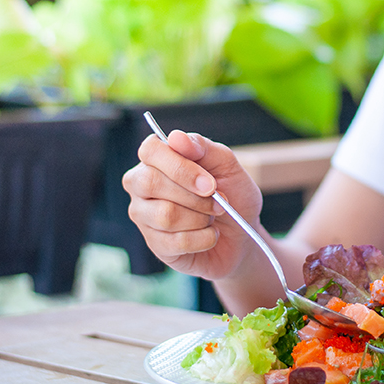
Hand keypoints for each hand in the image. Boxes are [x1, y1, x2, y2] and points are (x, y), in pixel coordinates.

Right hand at [122, 130, 262, 280]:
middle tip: (219, 202)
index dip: (180, 167)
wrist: (242, 234)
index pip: (150, 150)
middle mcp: (141, 185)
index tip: (209, 183)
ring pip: (164, 215)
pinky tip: (210, 235)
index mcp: (156, 159)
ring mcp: (144, 216)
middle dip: (194, 196)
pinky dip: (203, 239)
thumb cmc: (231, 194)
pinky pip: (176, 242)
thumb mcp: (226, 165)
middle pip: (150, 183)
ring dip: (201, 218)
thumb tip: (176, 137)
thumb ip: (203, 147)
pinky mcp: (156, 245)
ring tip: (213, 217)